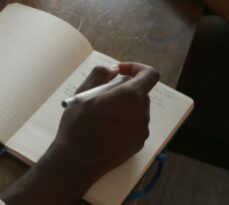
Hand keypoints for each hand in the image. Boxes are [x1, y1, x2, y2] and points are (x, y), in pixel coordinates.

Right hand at [48, 63, 158, 196]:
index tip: (118, 72)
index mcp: (131, 96)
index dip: (136, 68)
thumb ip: (100, 74)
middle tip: (101, 95)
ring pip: (137, 109)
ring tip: (101, 114)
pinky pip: (136, 124)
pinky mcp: (138, 144)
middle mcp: (142, 113)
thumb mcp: (82, 92)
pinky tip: (106, 128)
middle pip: (141, 92)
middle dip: (124, 88)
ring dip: (123, 106)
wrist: (78, 161)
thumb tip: (114, 69)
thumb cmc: (78, 125)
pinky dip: (125, 121)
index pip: (150, 74)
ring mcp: (142, 130)